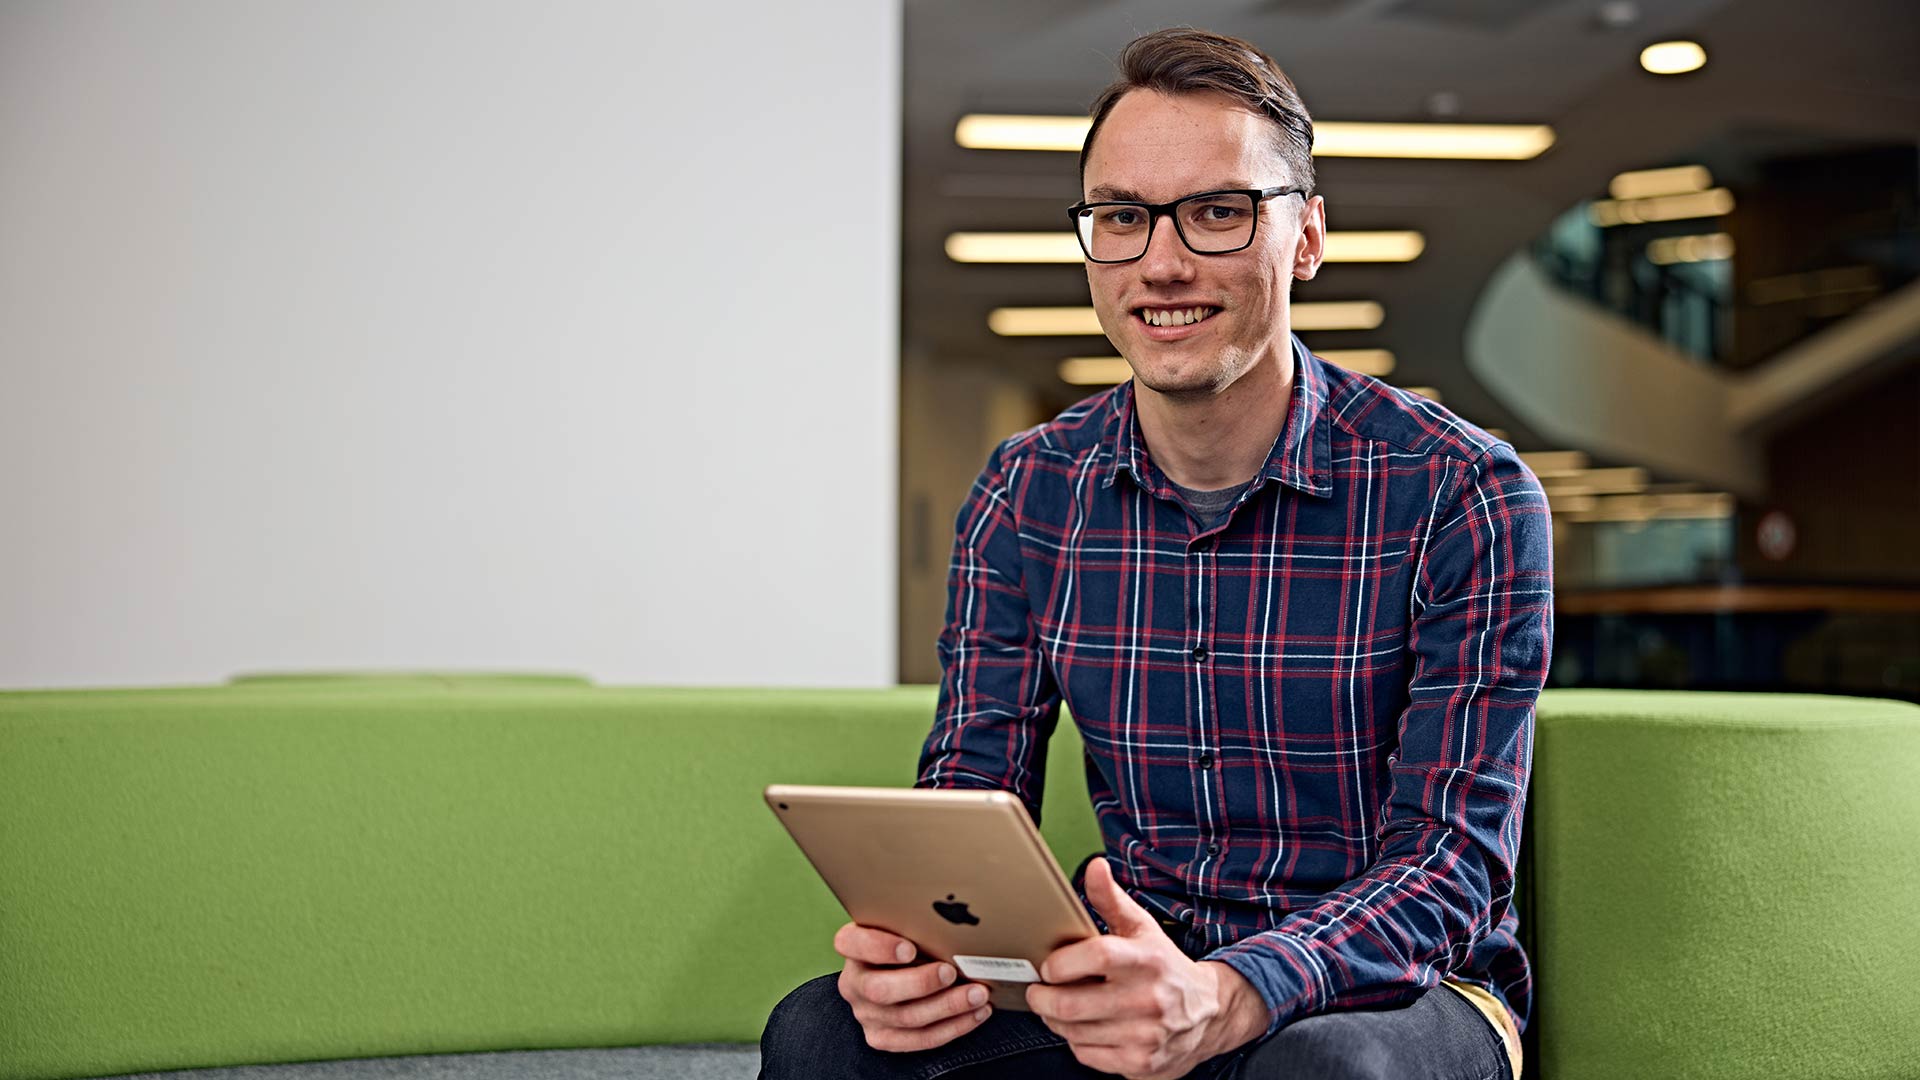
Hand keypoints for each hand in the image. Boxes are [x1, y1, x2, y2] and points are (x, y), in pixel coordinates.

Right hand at [833, 922, 993, 1052]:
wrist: (900, 971)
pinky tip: (976, 1013)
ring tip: (978, 994)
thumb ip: (917, 926)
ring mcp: (866, 1014)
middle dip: (921, 983)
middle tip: (951, 972)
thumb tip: (956, 927)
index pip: (851, 943)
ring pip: (906, 1018)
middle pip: (879, 990)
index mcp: (852, 947)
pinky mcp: (882, 1038)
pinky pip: (920, 1039)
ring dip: (948, 1006)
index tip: (909, 948)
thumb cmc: (909, 940)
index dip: (879, 947)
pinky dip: (954, 1026)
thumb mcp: (905, 926)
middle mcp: (854, 984)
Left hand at [1025, 858, 1268, 1079]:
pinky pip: (1087, 1055)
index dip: (1061, 962)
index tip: (1048, 966)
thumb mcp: (1142, 928)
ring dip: (1056, 1021)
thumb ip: (1111, 899)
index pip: (1096, 957)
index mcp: (1146, 959)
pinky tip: (1085, 1028)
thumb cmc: (1165, 967)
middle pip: (1071, 1004)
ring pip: (1074, 1032)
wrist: (1209, 1013)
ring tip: (1059, 1008)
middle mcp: (1148, 998)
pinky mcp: (1141, 1062)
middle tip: (1038, 991)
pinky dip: (1076, 1042)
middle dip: (1042, 999)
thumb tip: (1095, 866)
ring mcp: (1145, 1034)